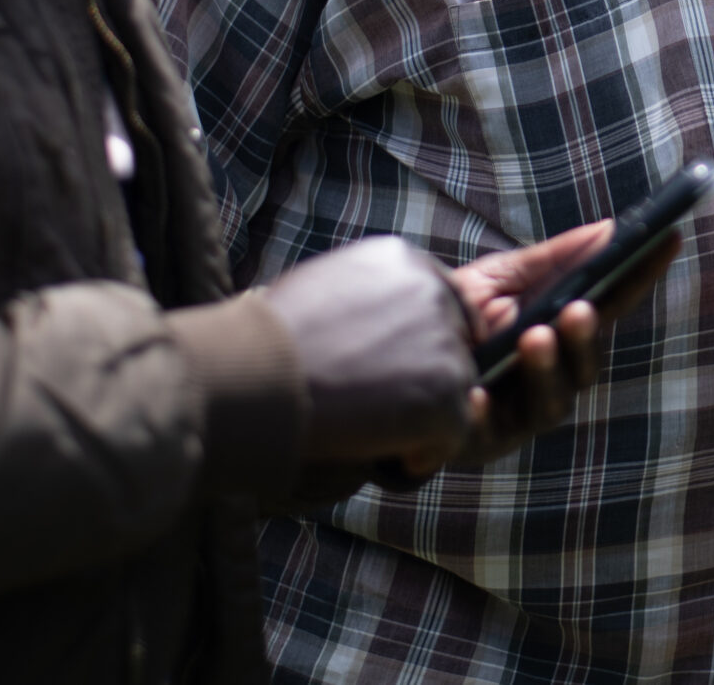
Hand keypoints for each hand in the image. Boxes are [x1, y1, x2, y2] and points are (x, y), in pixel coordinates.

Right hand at [264, 236, 475, 464]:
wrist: (256, 377)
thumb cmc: (270, 342)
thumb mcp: (324, 289)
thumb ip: (368, 298)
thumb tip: (383, 331)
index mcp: (402, 260)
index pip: (443, 302)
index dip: (425, 343)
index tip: (399, 370)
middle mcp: (433, 292)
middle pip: (456, 345)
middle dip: (427, 378)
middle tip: (378, 404)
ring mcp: (445, 343)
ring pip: (457, 391)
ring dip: (423, 416)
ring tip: (370, 427)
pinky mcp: (448, 392)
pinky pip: (454, 434)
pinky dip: (426, 452)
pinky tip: (389, 453)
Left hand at [422, 220, 679, 471]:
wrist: (389, 361)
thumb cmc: (455, 317)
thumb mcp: (500, 280)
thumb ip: (553, 260)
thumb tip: (609, 228)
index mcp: (560, 337)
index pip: (609, 307)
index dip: (640, 276)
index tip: (667, 239)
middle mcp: (548, 381)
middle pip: (583, 367)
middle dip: (584, 339)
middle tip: (578, 309)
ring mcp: (515, 415)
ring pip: (549, 403)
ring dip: (545, 371)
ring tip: (533, 337)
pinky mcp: (475, 442)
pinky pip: (481, 430)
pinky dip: (480, 411)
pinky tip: (473, 393)